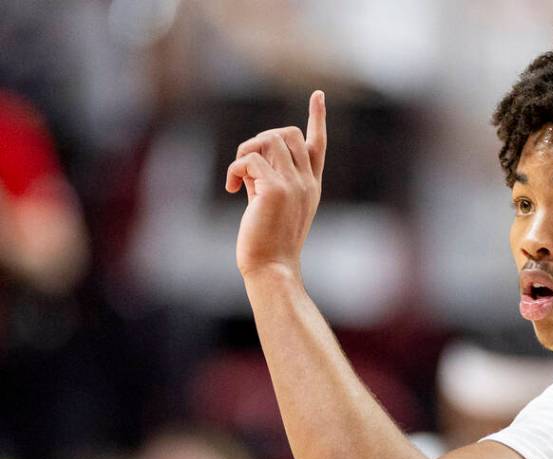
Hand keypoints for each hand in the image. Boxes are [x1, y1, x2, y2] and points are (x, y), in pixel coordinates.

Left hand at [226, 90, 326, 278]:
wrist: (272, 268)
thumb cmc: (268, 242)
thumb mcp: (271, 205)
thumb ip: (267, 179)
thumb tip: (250, 159)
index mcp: (311, 186)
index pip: (318, 144)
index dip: (317, 117)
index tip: (318, 95)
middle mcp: (307, 182)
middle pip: (288, 132)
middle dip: (261, 138)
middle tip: (246, 166)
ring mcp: (294, 184)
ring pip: (268, 139)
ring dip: (245, 151)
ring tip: (238, 177)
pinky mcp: (276, 189)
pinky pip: (249, 158)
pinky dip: (234, 169)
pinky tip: (233, 190)